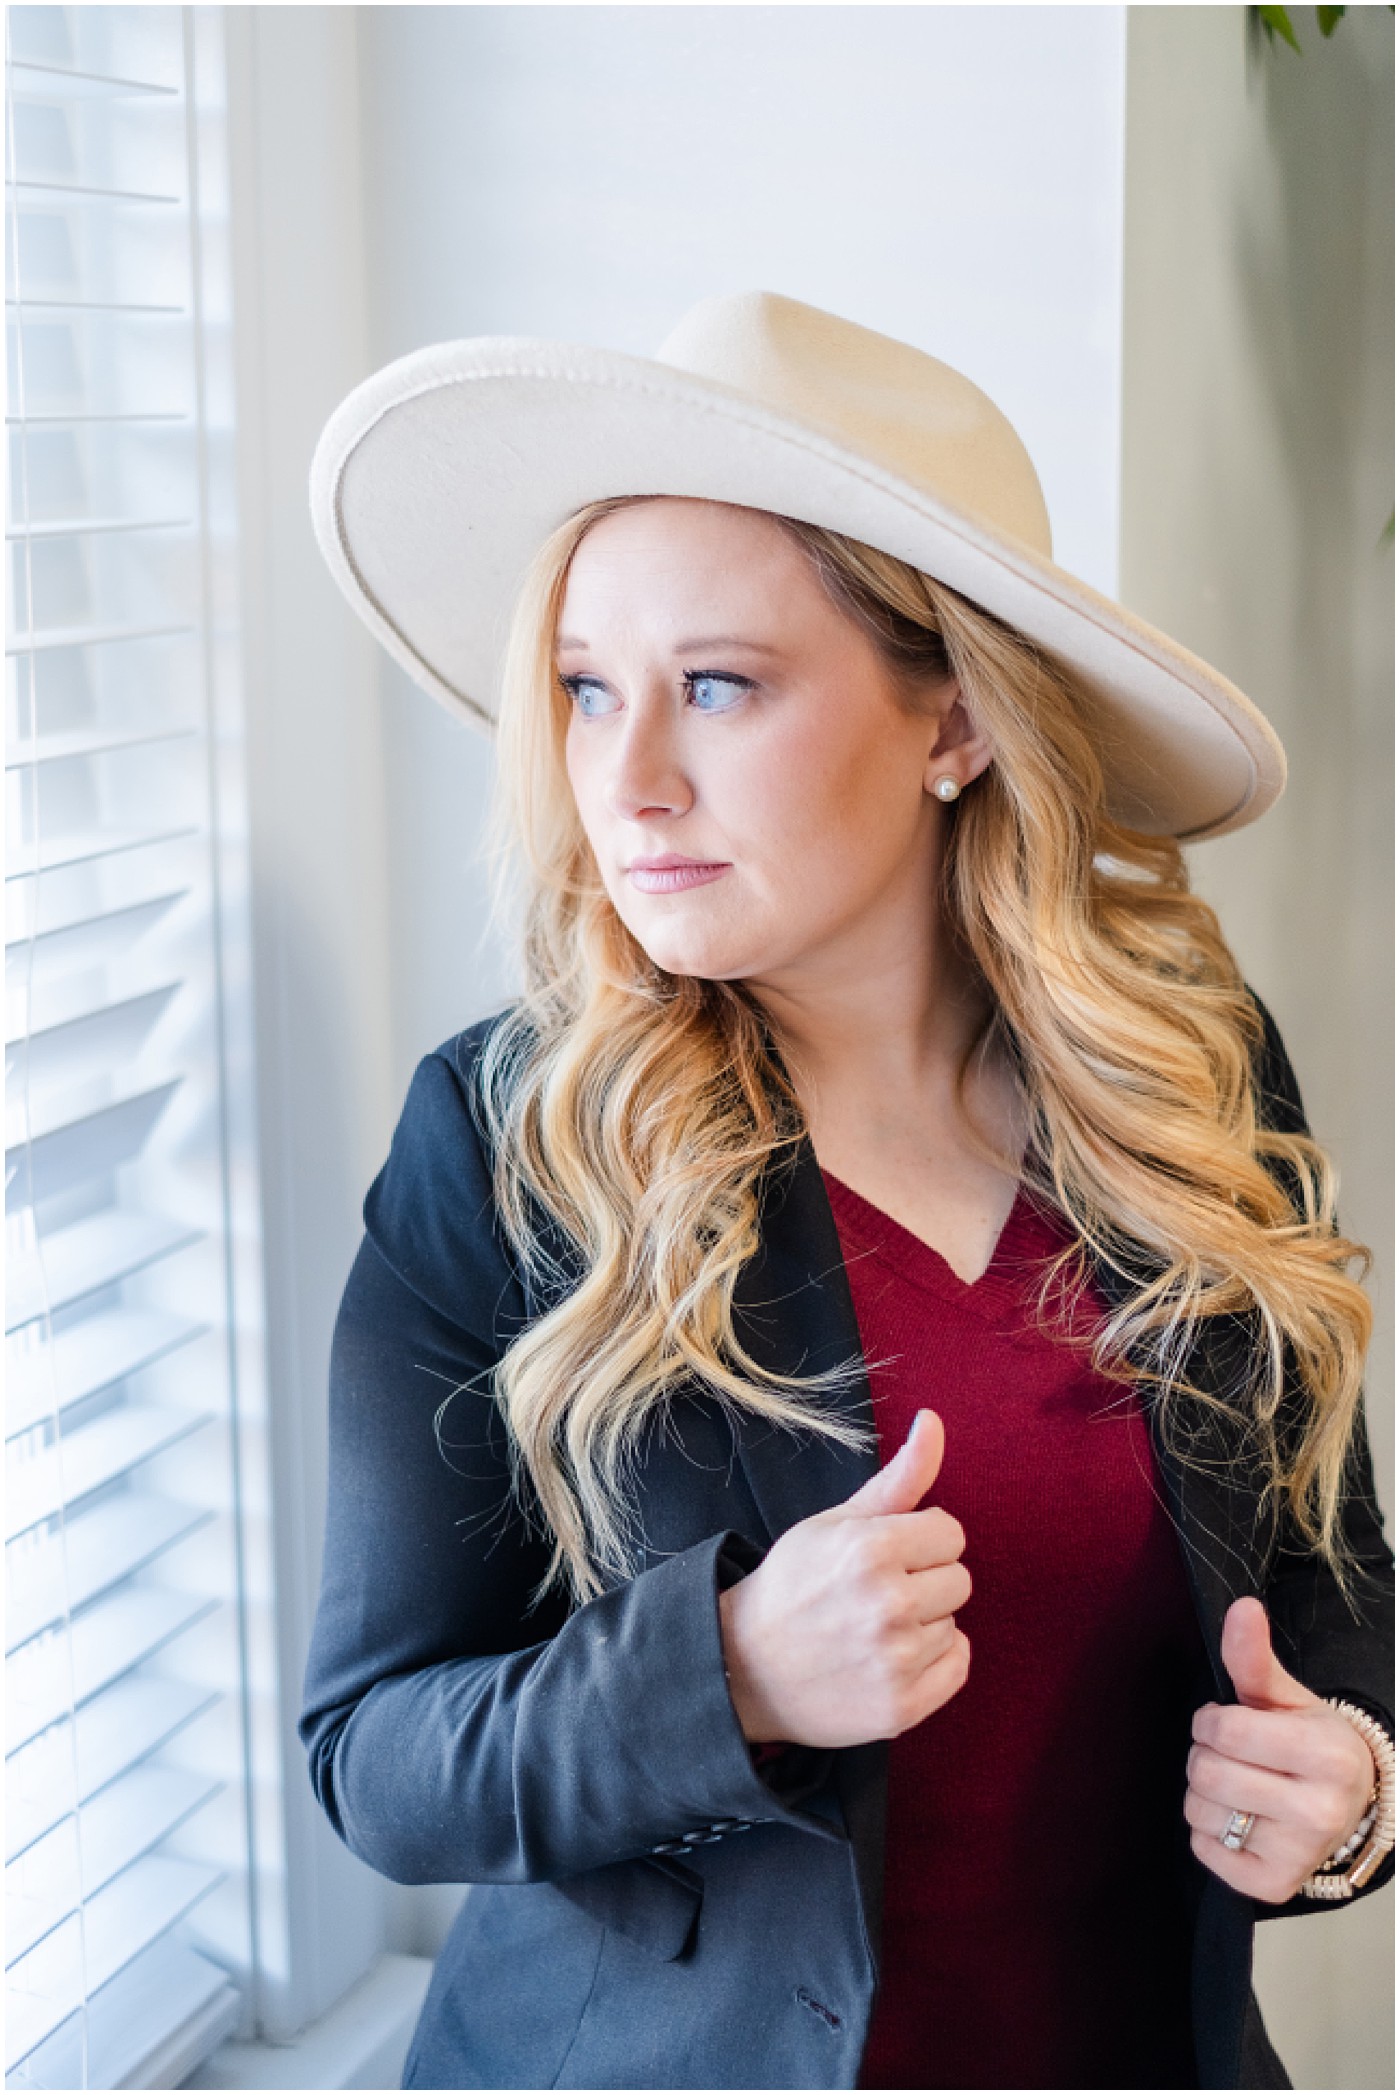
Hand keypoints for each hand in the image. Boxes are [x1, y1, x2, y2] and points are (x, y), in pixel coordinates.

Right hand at [718, 1408, 971, 1749]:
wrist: (745, 1666)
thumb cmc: (795, 1584)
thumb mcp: (837, 1522)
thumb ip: (899, 1478)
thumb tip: (934, 1422)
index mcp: (872, 1550)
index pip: (950, 1533)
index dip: (918, 1541)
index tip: (883, 1556)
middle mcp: (888, 1605)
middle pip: (959, 1579)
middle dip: (924, 1581)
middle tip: (873, 1594)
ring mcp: (895, 1661)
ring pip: (954, 1624)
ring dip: (923, 1624)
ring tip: (872, 1629)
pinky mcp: (901, 1707)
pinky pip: (957, 1667)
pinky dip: (933, 1662)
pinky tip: (890, 1658)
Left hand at [1184, 1596, 1376, 1902]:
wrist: (1347, 1804)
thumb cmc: (1309, 1743)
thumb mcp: (1285, 1697)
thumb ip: (1254, 1656)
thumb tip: (1241, 1607)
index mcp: (1325, 1756)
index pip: (1223, 1730)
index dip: (1210, 1720)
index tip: (1228, 1722)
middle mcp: (1319, 1812)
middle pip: (1206, 1773)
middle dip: (1206, 1755)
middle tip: (1235, 1756)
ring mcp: (1298, 1854)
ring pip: (1199, 1811)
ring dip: (1204, 1794)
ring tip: (1238, 1786)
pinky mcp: (1273, 1885)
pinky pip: (1203, 1851)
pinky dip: (1208, 1833)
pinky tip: (1240, 1820)